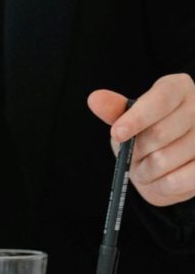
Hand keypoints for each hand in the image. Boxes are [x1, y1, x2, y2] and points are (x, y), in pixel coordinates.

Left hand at [88, 73, 194, 206]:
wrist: (170, 164)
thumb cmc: (146, 134)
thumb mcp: (128, 120)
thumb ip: (115, 111)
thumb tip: (95, 99)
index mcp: (178, 88)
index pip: (160, 100)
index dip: (137, 118)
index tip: (117, 133)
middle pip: (159, 133)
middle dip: (136, 150)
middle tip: (133, 155)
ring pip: (163, 160)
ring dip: (144, 170)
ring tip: (146, 167)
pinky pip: (174, 181)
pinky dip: (158, 185)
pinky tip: (160, 179)